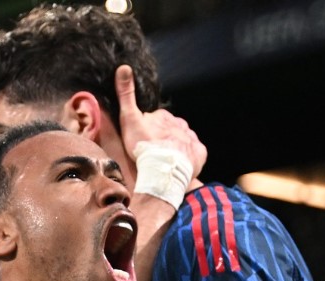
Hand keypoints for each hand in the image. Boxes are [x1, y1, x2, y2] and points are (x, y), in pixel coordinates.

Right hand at [115, 65, 205, 179]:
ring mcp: (191, 138)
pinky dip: (190, 158)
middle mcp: (180, 124)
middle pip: (172, 130)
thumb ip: (126, 94)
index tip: (144, 140)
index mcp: (164, 116)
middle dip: (165, 138)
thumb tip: (124, 67)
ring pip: (184, 140)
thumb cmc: (144, 145)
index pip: (158, 120)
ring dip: (177, 148)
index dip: (150, 130)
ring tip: (167, 161)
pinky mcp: (200, 153)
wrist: (162, 169)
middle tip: (155, 152)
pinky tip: (180, 165)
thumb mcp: (129, 118)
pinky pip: (196, 153)